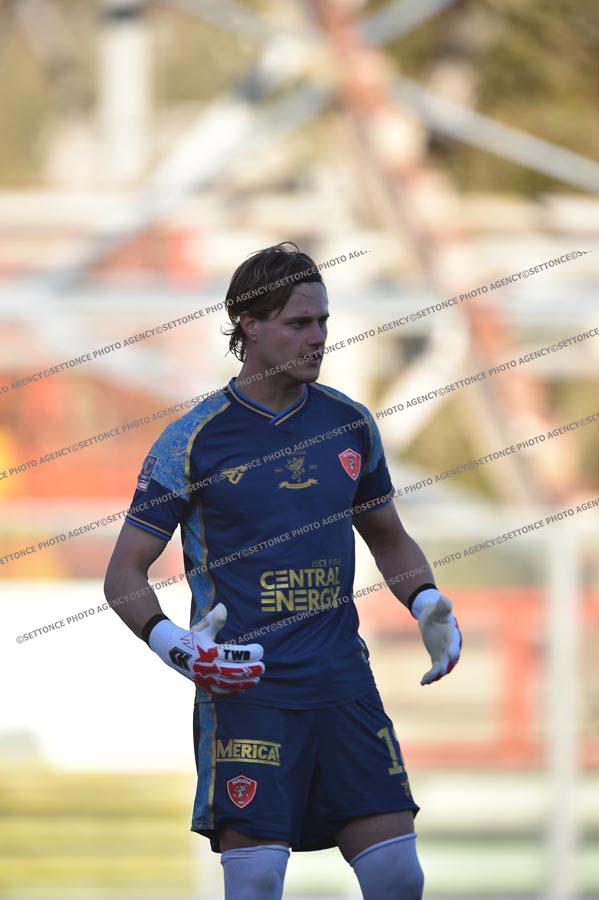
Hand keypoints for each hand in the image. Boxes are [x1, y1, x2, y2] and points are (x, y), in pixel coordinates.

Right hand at [148, 603, 264, 694]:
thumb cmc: (192, 636)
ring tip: (257, 679)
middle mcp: (207, 666)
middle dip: (250, 670)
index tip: (261, 650)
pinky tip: (243, 688)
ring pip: (228, 684)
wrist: (170, 650)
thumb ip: (215, 620)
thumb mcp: (203, 628)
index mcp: (209, 651)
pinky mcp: (203, 685)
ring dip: (244, 683)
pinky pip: (219, 691)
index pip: (234, 654)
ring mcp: (205, 677)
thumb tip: (223, 607)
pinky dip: (232, 691)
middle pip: (234, 672)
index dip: (249, 653)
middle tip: (263, 667)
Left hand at [411, 588, 461, 685]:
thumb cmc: (437, 610)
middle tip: (441, 671)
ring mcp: (444, 653)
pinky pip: (434, 668)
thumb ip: (443, 604)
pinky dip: (430, 676)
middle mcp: (450, 646)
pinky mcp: (437, 657)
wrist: (433, 616)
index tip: (452, 655)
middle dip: (446, 664)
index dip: (453, 648)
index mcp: (452, 634)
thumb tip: (444, 599)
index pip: (454, 642)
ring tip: (428, 680)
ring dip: (436, 673)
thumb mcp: (438, 606)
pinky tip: (422, 682)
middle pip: (449, 657)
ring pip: (442, 666)